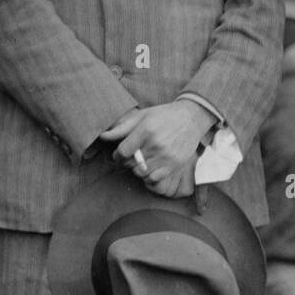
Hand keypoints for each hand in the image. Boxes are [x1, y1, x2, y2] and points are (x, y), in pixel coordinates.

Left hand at [98, 101, 212, 197]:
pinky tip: (150, 168)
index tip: (118, 154)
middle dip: (126, 161)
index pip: (123, 151)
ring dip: (137, 169)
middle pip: (130, 163)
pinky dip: (148, 176)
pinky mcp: (174, 164)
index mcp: (146, 130)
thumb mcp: (142, 116)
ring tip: (140, 162)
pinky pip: (154, 178)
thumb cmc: (164, 115)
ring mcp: (166, 155)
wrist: (191, 118)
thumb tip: (103, 136)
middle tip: (130, 157)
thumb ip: (122, 127)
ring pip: (141, 172)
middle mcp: (156, 144)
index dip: (117, 155)